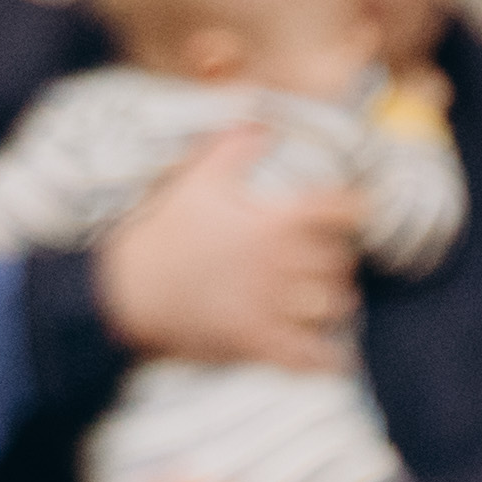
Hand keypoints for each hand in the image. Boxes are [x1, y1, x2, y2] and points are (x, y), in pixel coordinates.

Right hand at [93, 128, 361, 372]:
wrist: (126, 290)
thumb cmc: (163, 232)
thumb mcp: (197, 180)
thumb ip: (235, 147)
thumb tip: (262, 122)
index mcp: (275, 221)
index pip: (341, 209)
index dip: (354, 208)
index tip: (356, 210)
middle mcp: (280, 264)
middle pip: (341, 259)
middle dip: (339, 256)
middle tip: (329, 256)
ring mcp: (270, 306)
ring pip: (334, 305)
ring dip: (336, 301)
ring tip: (329, 298)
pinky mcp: (255, 342)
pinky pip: (308, 357)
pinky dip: (326, 359)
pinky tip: (332, 357)